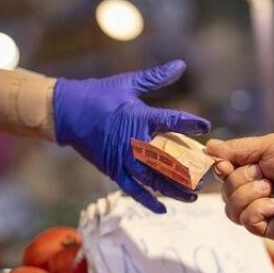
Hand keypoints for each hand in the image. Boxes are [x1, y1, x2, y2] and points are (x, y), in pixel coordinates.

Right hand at [53, 60, 209, 212]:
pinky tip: (163, 208)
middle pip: (169, 160)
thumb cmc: (98, 95)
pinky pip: (133, 190)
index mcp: (140, 117)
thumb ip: (156, 77)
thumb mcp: (128, 83)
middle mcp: (135, 142)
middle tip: (206, 175)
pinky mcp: (113, 170)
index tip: (205, 126)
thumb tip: (180, 65)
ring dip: (175, 189)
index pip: (173, 121)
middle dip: (190, 170)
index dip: (191, 124)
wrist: (67, 113)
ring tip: (193, 195)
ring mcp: (124, 159)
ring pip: (155, 180)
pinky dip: (148, 200)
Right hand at [205, 133, 273, 239]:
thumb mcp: (267, 145)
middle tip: (264, 174)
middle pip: (224, 190)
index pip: (225, 173)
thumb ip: (236, 149)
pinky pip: (245, 220)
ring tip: (272, 188)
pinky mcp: (268, 228)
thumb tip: (208, 147)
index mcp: (258, 170)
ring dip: (248, 193)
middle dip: (240, 179)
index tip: (224, 164)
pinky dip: (258, 209)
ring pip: (230, 207)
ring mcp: (262, 211)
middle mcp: (257, 191)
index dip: (221, 169)